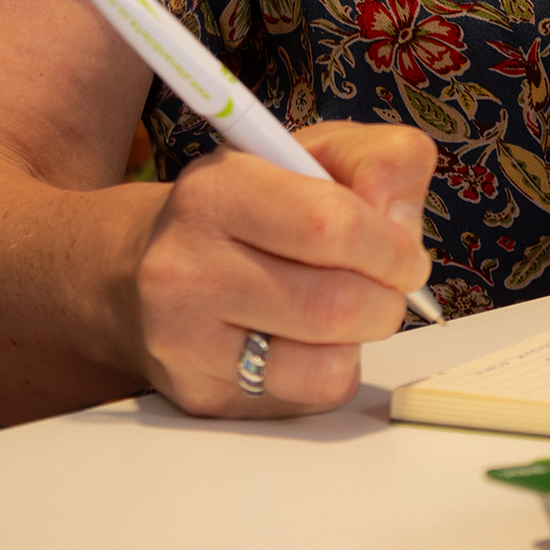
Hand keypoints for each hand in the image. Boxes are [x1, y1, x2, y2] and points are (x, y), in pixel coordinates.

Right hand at [128, 120, 435, 417]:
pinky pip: (309, 396)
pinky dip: (333, 369)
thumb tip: (402, 226)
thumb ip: (381, 162)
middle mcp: (186, 264)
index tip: (403, 252)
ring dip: (363, 338)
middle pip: (336, 303)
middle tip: (388, 286)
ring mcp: (185, 337)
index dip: (390, 246)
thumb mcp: (316, 153)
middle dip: (387, 298)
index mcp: (216, 188)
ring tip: (350, 311)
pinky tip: (312, 340)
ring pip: (326, 362)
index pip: (331, 224)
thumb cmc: (253, 207)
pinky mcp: (202, 393)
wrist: (146, 265)